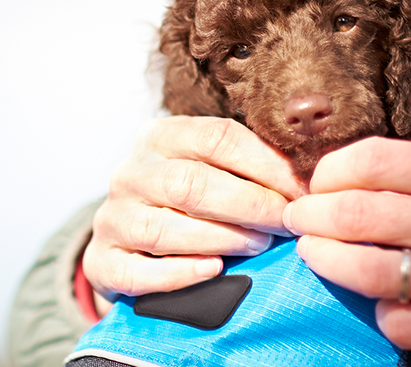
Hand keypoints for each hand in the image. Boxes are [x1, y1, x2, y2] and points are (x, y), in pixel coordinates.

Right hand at [83, 116, 302, 312]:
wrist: (129, 245)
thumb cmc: (186, 204)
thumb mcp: (210, 170)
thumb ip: (247, 166)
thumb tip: (309, 176)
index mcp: (159, 137)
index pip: (216, 137)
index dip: (265, 163)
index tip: (302, 189)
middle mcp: (129, 173)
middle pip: (190, 183)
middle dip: (248, 203)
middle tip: (286, 222)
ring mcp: (111, 218)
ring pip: (164, 228)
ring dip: (221, 238)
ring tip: (260, 245)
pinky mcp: (101, 262)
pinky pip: (137, 273)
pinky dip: (179, 274)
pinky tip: (213, 271)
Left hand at [284, 137, 410, 366]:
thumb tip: (358, 178)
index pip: (376, 158)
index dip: (329, 172)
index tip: (316, 183)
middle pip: (357, 214)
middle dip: (311, 218)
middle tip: (297, 222)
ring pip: (368, 271)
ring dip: (329, 263)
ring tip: (318, 257)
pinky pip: (401, 323)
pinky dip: (382, 315)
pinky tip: (388, 306)